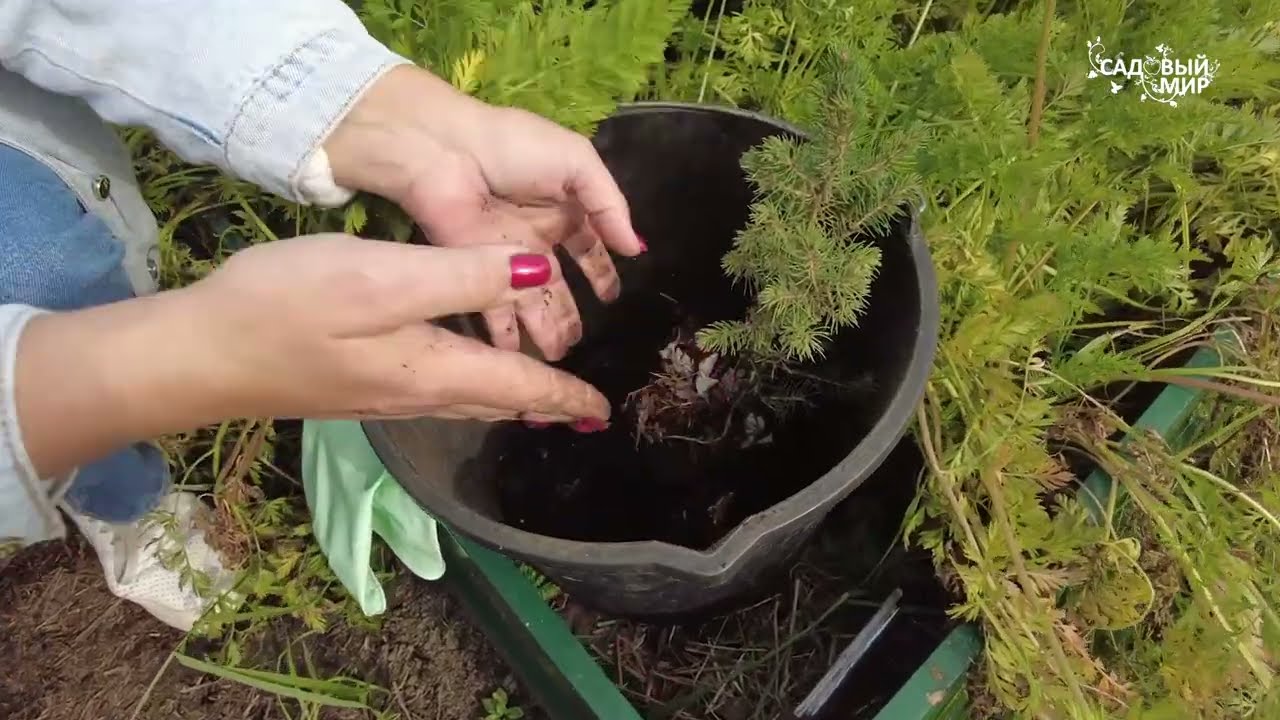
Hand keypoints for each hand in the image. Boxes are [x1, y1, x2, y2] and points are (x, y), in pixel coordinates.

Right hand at [193, 234, 612, 421]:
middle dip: (545, 405)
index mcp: (434, 369)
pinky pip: (435, 392)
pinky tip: (461, 373)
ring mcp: (381, 397)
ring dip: (509, 398)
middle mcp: (416, 394)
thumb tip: (538, 275)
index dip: (566, 396)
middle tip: (583, 410)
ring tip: (538, 395)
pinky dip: (470, 386)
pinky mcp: (352, 388)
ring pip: (466, 400)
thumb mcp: (382, 277)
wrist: (194, 356)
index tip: (604, 411)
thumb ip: (463, 275)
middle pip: (497, 402)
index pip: (520, 387)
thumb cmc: (285, 307)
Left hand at [325, 65, 645, 360]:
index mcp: (561, 207)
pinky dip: (507, 337)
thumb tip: (636, 248)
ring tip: (559, 357)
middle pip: (557, 286)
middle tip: (582, 343)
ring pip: (531, 304)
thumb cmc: (514, 147)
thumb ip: (611, 205)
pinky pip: (495, 312)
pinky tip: (519, 359)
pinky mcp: (475, 273)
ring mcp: (504, 259)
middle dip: (570, 314)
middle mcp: (534, 237)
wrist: (445, 152)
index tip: (611, 297)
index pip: (588, 247)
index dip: (601, 272)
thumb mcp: (578, 162)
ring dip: (546, 331)